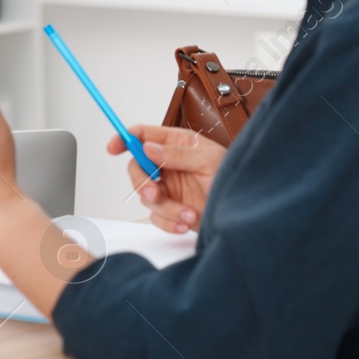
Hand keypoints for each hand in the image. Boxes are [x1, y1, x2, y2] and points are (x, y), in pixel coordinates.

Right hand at [109, 125, 225, 232]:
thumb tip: (149, 148)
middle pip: (137, 168)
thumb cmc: (234, 178)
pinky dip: (170, 222)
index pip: (143, 135)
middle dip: (142, 183)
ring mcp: (169, 188)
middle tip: (154, 193)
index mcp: (177, 143)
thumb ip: (178, 154)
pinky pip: (156, 217)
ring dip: (166, 208)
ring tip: (188, 214)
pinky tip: (187, 222)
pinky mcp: (171, 210)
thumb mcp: (209, 160)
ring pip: (146, 197)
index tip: (114, 147)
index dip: (125, 139)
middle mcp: (169, 164)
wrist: (245, 212)